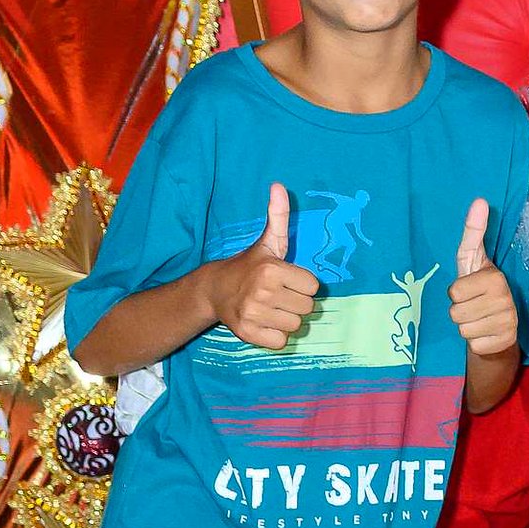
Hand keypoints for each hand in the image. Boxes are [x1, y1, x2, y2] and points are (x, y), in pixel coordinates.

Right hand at [207, 183, 319, 349]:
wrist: (214, 290)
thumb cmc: (249, 266)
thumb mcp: (267, 242)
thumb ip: (278, 215)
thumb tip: (279, 185)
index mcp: (272, 269)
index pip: (314, 287)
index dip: (302, 285)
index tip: (286, 281)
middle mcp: (262, 291)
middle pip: (307, 309)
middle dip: (296, 303)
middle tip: (278, 295)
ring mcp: (253, 314)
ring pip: (295, 326)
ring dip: (286, 319)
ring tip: (270, 308)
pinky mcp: (247, 333)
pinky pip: (281, 342)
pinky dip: (275, 336)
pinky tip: (264, 322)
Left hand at [449, 196, 518, 358]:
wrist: (500, 327)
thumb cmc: (480, 290)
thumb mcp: (473, 260)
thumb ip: (473, 233)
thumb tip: (480, 200)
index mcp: (495, 278)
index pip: (455, 291)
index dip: (456, 293)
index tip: (469, 291)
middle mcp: (504, 299)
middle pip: (456, 313)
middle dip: (460, 312)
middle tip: (474, 307)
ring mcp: (507, 323)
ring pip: (463, 330)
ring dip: (467, 327)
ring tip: (479, 320)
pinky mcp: (504, 343)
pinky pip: (474, 345)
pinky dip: (476, 342)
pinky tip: (486, 334)